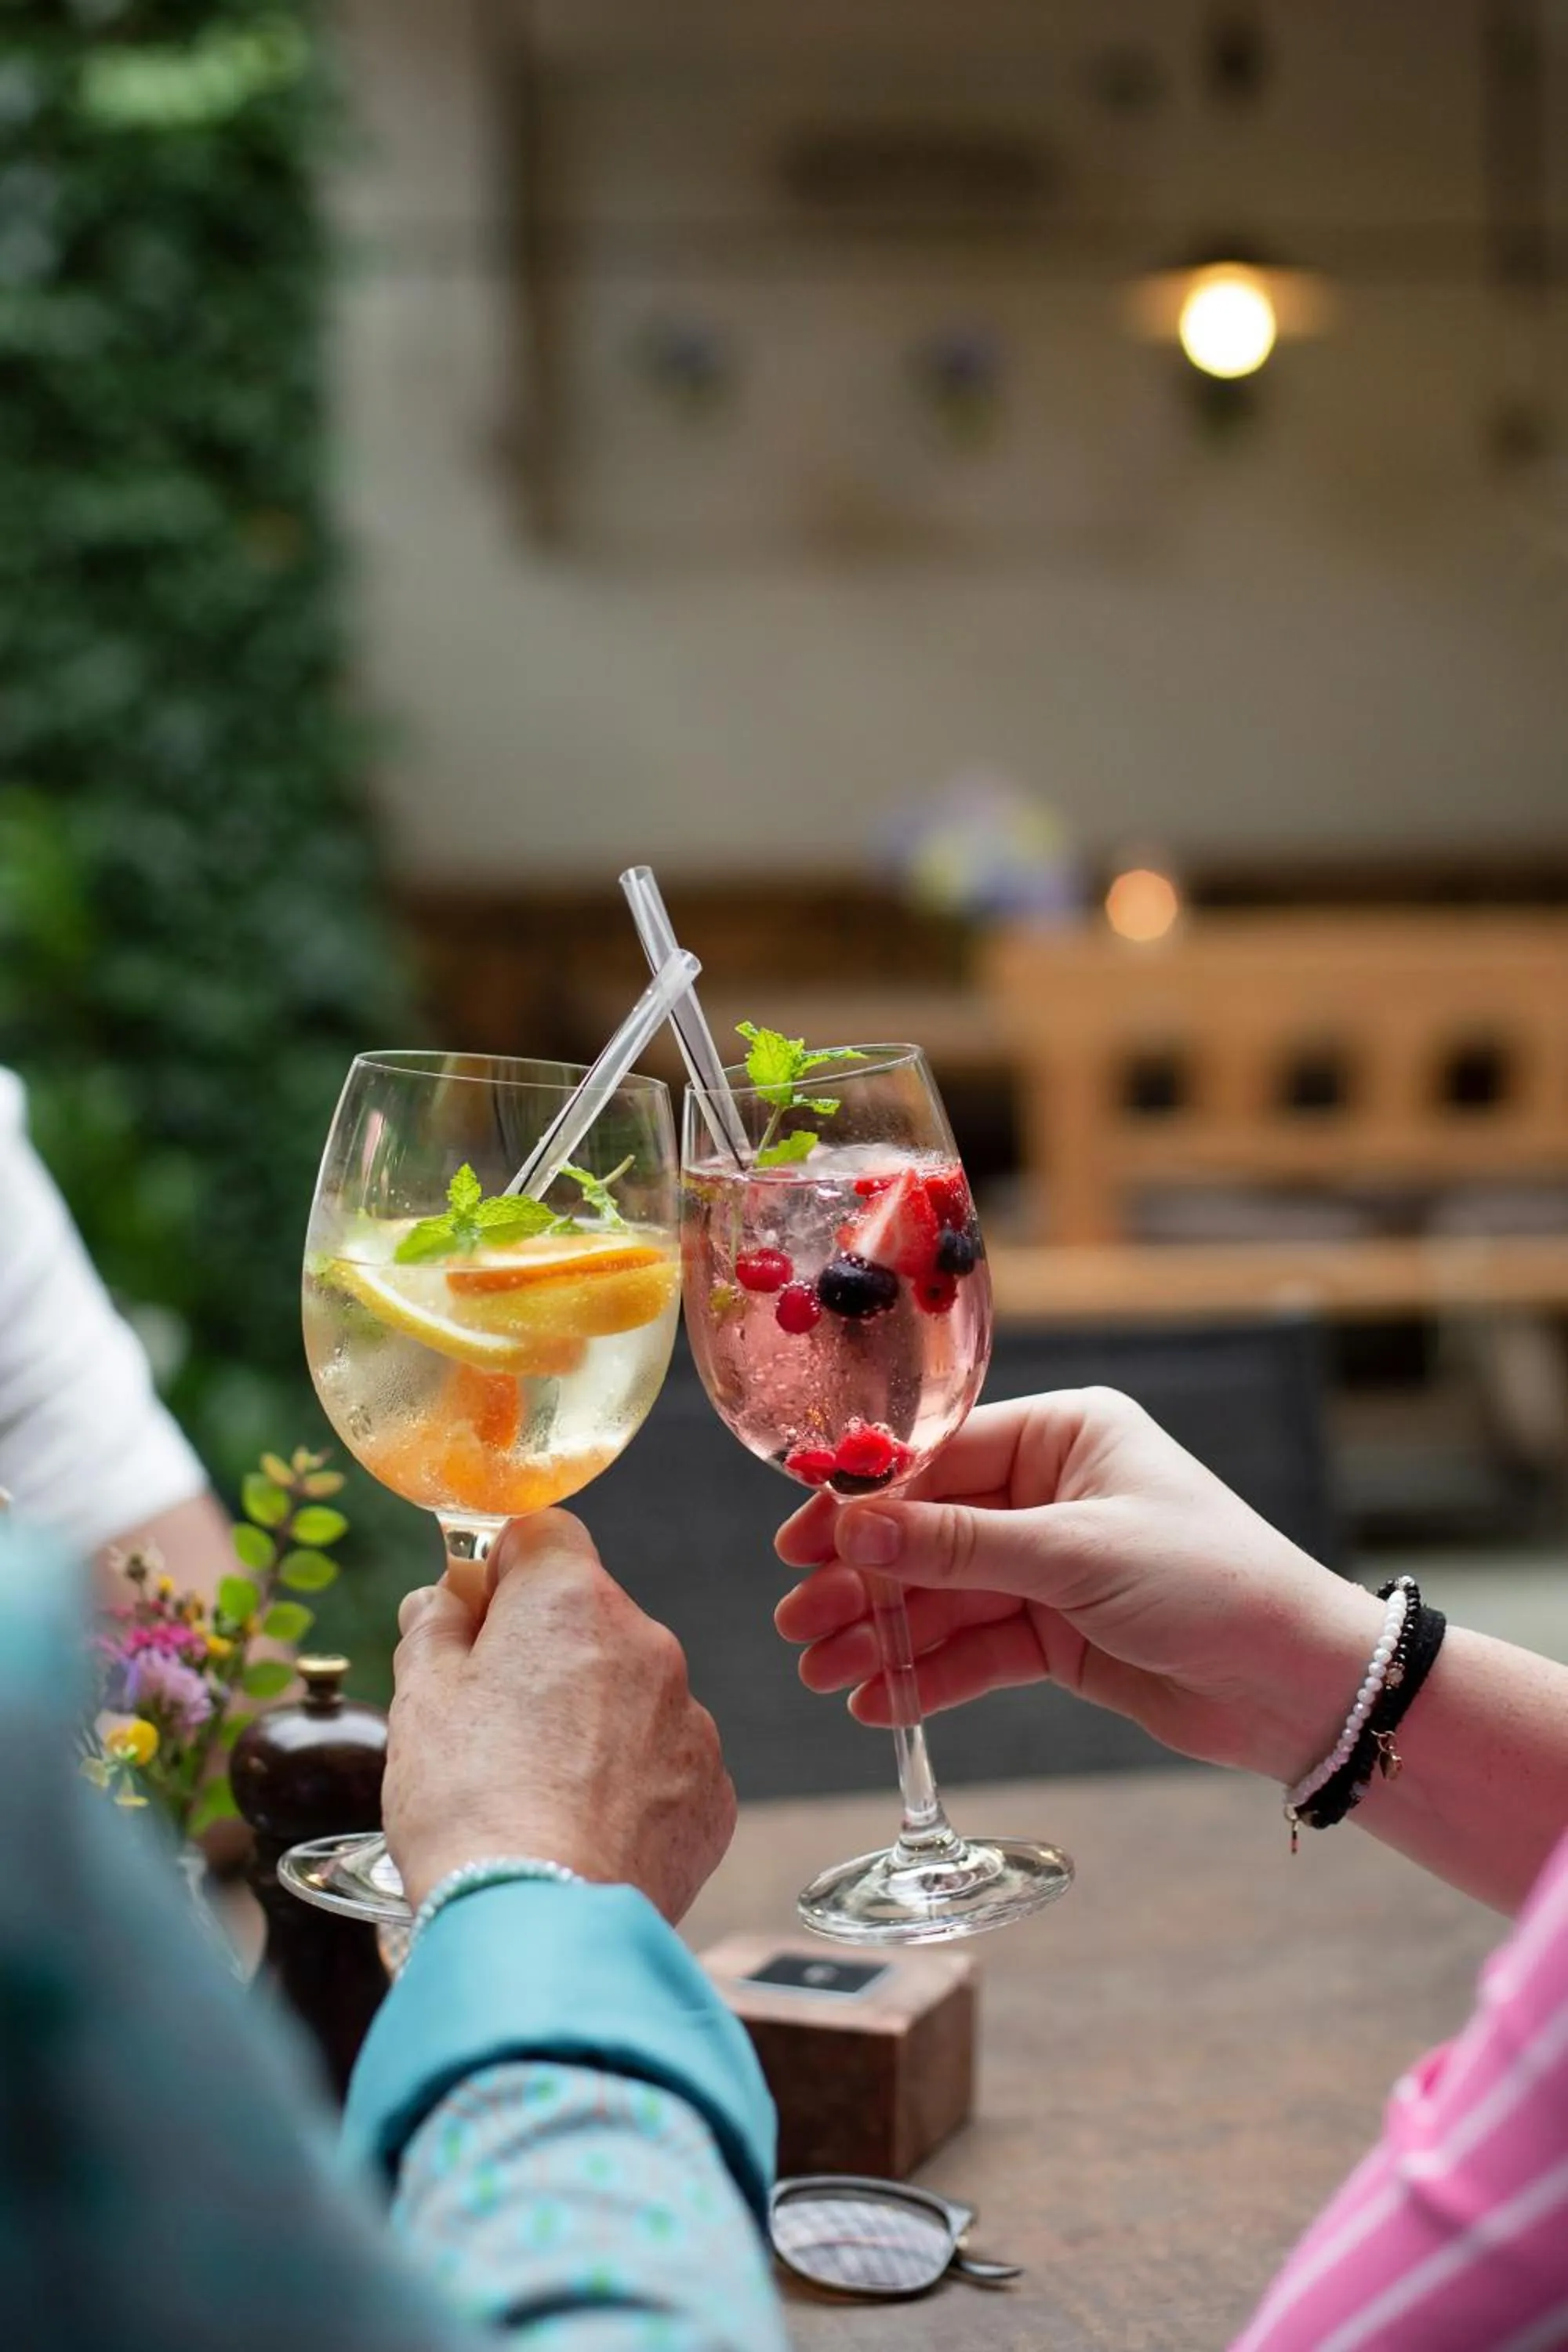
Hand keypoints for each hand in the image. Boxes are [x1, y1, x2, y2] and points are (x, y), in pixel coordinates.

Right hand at [385, 1510, 735, 1917]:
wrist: (539, 1922)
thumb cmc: (470, 1804)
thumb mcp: (419, 1700)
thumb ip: (434, 1629)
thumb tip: (442, 1601)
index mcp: (573, 1601)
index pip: (545, 1534)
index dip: (502, 1570)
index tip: (474, 1615)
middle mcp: (648, 1642)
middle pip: (589, 1617)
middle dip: (544, 1651)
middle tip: (491, 1720)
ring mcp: (689, 1719)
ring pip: (630, 1691)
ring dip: (590, 1718)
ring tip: (536, 1790)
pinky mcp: (712, 1791)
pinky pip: (663, 1761)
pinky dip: (628, 1782)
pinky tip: (581, 1827)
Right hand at [775, 1388, 1383, 1785]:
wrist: (1300, 1684)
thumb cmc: (1212, 1584)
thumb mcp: (1078, 1556)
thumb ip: (961, 1548)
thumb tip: (853, 1528)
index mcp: (1064, 1436)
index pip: (939, 1458)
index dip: (864, 1501)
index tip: (798, 1538)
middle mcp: (1050, 1492)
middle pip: (928, 1532)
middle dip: (862, 1580)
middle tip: (797, 1623)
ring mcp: (1050, 1566)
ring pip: (942, 1597)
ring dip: (882, 1635)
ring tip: (821, 1673)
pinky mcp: (1058, 1635)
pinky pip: (974, 1650)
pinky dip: (926, 1676)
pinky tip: (876, 1704)